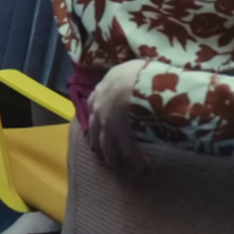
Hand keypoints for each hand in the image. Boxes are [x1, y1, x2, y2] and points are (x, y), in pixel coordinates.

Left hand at [84, 59, 148, 173]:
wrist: (134, 82)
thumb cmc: (134, 71)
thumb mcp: (126, 68)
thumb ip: (126, 75)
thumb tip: (134, 74)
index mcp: (100, 92)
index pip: (92, 105)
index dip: (93, 115)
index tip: (94, 123)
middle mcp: (99, 110)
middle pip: (94, 130)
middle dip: (96, 141)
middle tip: (99, 151)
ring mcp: (108, 125)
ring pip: (106, 145)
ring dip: (110, 156)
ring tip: (114, 165)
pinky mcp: (121, 136)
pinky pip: (128, 150)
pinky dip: (135, 158)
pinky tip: (142, 165)